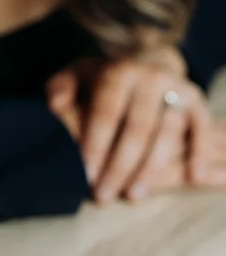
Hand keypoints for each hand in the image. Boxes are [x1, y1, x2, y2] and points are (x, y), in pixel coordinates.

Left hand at [46, 46, 220, 201]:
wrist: (150, 61)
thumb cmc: (106, 79)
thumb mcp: (79, 74)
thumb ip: (61, 87)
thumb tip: (53, 106)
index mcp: (119, 72)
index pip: (106, 114)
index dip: (95, 146)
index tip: (84, 176)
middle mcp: (151, 78)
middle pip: (137, 129)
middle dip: (119, 166)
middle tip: (104, 195)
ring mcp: (178, 89)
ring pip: (167, 134)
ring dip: (151, 168)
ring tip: (134, 195)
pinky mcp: (198, 102)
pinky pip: (202, 129)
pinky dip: (200, 154)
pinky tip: (193, 179)